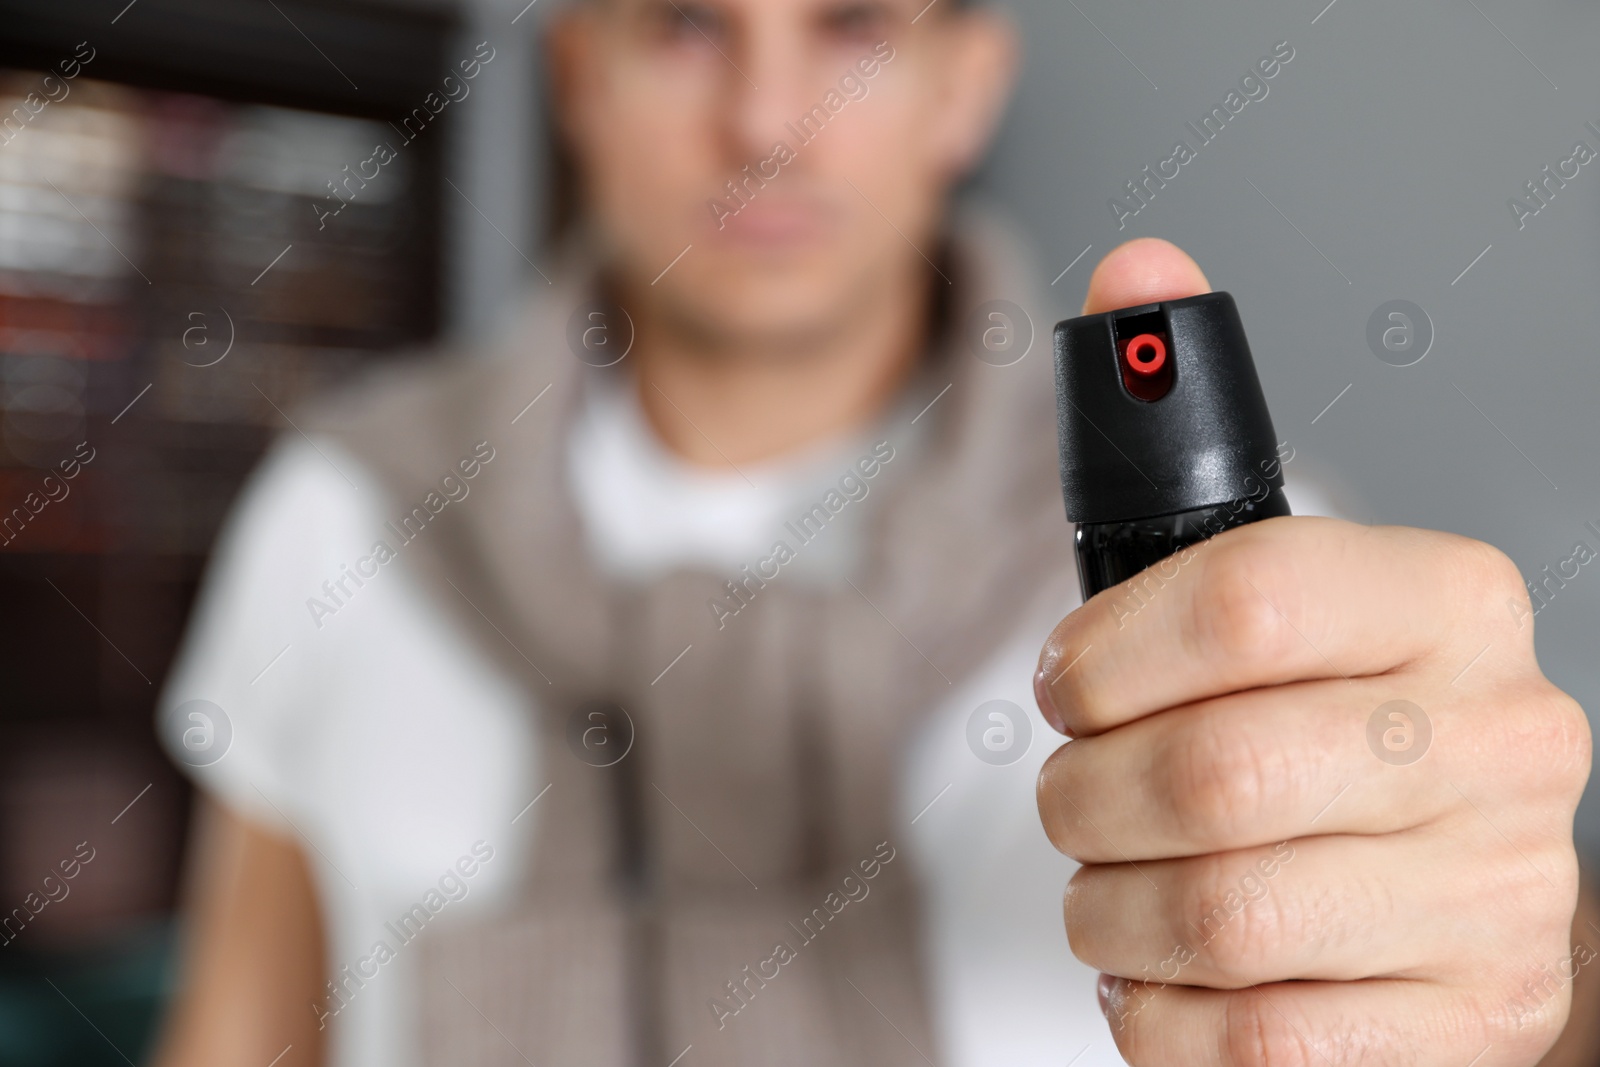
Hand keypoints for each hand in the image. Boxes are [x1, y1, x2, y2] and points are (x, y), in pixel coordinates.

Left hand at [1035, 239, 1592, 1065]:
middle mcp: (1504, 743)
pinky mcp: (1465, 1027)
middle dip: (1085, 798)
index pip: (1249, 594)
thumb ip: (1188, 437)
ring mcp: (1498, 898)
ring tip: (1116, 886)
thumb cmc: (1316, 728)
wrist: (1438, 896)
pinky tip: (1168, 970)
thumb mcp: (1261, 582)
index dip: (1108, 650)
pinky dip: (1155, 1012)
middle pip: (1212, 775)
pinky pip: (1246, 1043)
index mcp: (1450, 602)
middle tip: (1074, 798)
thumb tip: (1136, 266)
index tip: (1065, 681)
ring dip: (1108, 909)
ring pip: (1216, 916)